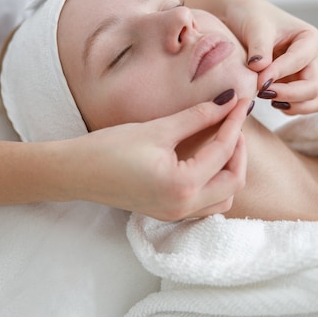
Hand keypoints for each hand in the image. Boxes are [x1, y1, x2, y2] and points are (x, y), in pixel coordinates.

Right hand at [70, 95, 249, 220]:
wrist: (76, 172)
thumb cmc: (109, 148)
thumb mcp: (157, 129)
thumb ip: (196, 117)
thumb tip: (227, 102)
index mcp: (182, 185)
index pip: (222, 152)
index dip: (234, 123)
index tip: (240, 103)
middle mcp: (183, 206)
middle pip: (233, 182)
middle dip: (239, 152)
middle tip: (232, 123)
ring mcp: (175, 214)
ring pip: (223, 199)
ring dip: (229, 172)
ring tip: (221, 143)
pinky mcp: (168, 213)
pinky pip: (206, 205)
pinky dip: (215, 185)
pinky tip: (207, 163)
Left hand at [226, 0, 317, 114]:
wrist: (241, 20)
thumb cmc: (252, 18)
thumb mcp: (255, 27)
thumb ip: (259, 48)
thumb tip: (260, 68)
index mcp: (310, 39)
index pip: (301, 62)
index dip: (279, 73)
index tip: (258, 81)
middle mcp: (311, 59)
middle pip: (312, 87)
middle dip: (289, 94)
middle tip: (262, 93)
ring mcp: (304, 75)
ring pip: (313, 101)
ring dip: (292, 105)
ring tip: (267, 98)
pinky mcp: (293, 87)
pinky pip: (301, 105)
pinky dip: (288, 107)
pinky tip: (268, 99)